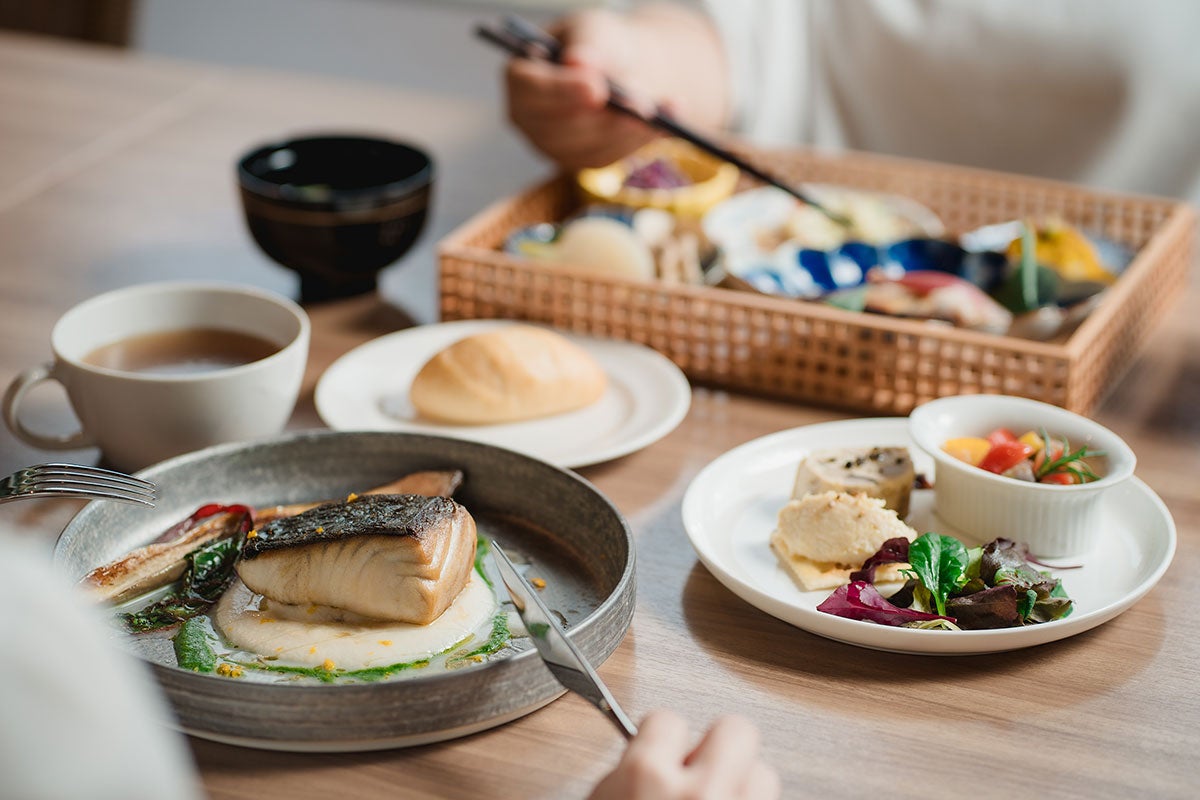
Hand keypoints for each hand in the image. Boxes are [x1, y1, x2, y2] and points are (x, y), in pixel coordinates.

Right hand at [505, 9, 659, 168]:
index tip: (596, 87)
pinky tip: (669, 121)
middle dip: (604, 119)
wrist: (623, 66)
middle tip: (641, 105)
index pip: (529, 90)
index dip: (561, 91)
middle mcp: (530, 118)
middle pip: (559, 129)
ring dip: (629, 130)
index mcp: (522, 78)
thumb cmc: (600, 42)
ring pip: (590, 148)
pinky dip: (642, 139)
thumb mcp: (595, 29)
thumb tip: (580, 62)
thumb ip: (589, 42)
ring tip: (663, 108)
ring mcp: (555, 145)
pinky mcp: (584, 160)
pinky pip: (613, 157)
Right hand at [587, 710, 780, 799]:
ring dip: (741, 788)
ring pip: (763, 774)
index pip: (667, 719)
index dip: (661, 739)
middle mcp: (700, 794)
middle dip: (717, 749)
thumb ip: (629, 775)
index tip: (659, 754)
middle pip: (734, 729)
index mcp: (646, 778)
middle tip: (699, 773)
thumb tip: (649, 755)